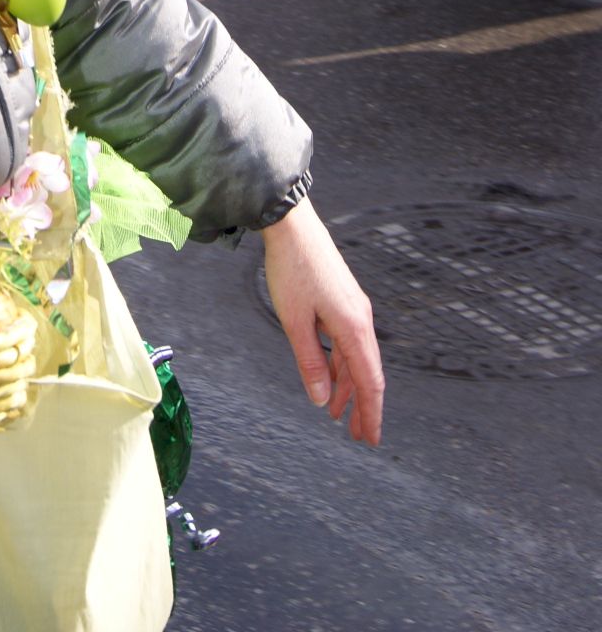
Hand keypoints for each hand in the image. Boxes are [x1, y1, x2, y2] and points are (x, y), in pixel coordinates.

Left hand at [260, 199, 383, 445]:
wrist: (292, 225)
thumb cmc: (292, 270)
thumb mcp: (295, 321)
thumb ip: (310, 362)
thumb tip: (322, 400)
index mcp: (353, 327)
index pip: (369, 381)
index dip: (371, 413)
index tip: (373, 439)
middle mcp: (360, 319)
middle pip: (368, 373)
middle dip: (363, 406)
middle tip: (360, 437)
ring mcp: (353, 308)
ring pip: (356, 358)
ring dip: (349, 387)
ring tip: (338, 415)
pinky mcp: (342, 300)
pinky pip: (348, 342)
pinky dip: (341, 365)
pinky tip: (331, 377)